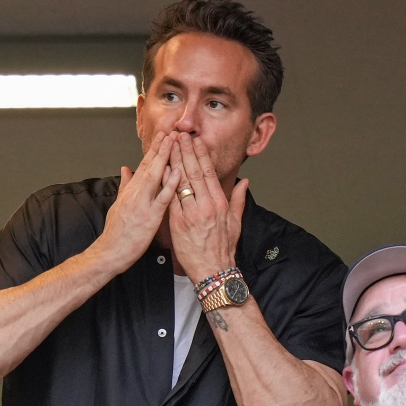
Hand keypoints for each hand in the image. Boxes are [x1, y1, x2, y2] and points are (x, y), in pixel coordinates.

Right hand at [96, 132, 178, 266]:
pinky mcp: (150, 216)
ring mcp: (142, 203)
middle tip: (171, 131)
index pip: (143, 165)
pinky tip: (177, 171)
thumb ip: (124, 185)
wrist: (109, 253)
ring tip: (174, 142)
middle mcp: (135, 193)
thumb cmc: (116, 232)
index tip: (163, 136)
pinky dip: (169, 183)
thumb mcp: (118, 204)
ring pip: (155, 176)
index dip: (154, 150)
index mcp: (130, 190)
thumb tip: (126, 169)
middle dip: (161, 148)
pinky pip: (162, 197)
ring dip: (165, 157)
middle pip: (150, 166)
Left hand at [168, 133, 247, 282]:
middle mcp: (206, 205)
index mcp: (220, 203)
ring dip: (175, 161)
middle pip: (194, 172)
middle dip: (186, 151)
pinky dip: (166, 183)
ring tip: (169, 145)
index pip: (209, 173)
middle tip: (180, 135)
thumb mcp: (236, 223)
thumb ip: (238, 200)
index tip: (196, 141)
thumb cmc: (223, 249)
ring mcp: (192, 213)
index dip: (202, 155)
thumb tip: (244, 183)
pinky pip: (171, 199)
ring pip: (181, 182)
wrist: (213, 271)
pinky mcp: (178, 223)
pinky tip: (162, 170)